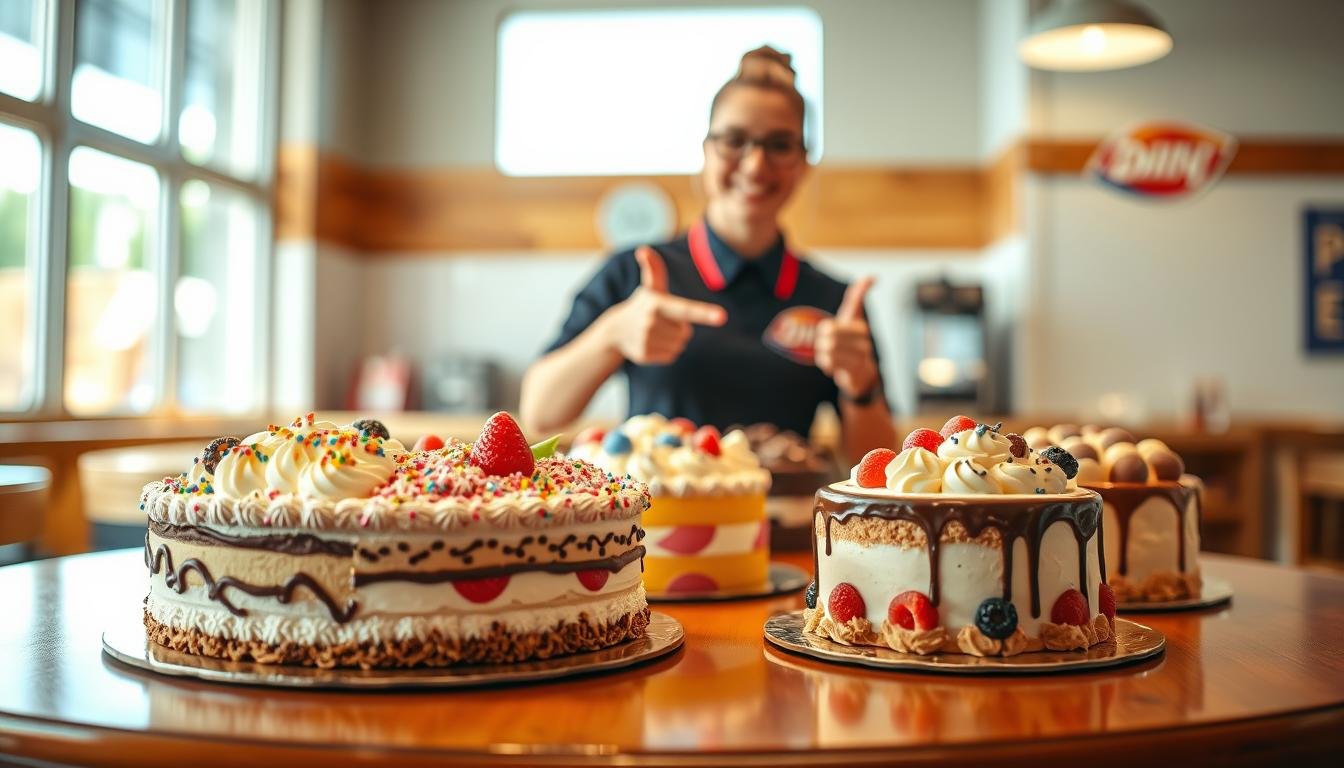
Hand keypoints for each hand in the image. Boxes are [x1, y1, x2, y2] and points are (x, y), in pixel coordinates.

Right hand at [600, 246, 726, 364]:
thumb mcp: (650, 287)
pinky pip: (671, 356)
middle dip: (679, 328)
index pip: (686, 309)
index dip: (704, 313)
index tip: (722, 316)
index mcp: (657, 304)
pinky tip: (652, 342)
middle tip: (662, 321)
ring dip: (674, 340)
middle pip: (686, 332)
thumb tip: (643, 250)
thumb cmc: (642, 306)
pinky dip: (666, 351)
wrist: (615, 330)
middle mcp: (651, 323)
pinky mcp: (645, 355)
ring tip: (656, 332)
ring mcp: (647, 340)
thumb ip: (654, 268)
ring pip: (679, 345)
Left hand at [815, 276, 878, 399]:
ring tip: (828, 353)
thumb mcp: (852, 316)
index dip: (825, 329)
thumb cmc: (852, 339)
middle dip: (822, 340)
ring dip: (823, 353)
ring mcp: (861, 360)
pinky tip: (831, 364)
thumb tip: (872, 277)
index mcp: (861, 328)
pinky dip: (826, 364)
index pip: (832, 326)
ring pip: (830, 352)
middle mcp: (864, 344)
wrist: (861, 372)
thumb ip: (857, 296)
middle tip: (823, 343)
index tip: (825, 330)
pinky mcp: (855, 375)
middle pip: (829, 338)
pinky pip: (832, 366)